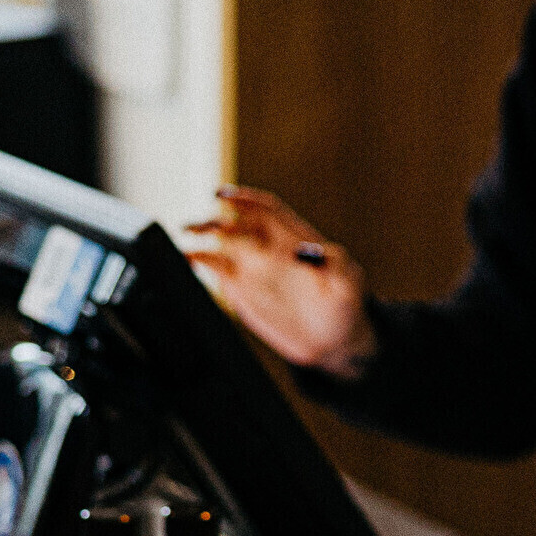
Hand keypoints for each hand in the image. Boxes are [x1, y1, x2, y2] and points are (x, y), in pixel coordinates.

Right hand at [182, 187, 376, 378]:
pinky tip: (186, 260)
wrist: (332, 338)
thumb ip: (334, 265)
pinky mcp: (240, 288)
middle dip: (215, 220)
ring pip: (220, 242)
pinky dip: (198, 261)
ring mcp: (251, 267)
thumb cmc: (345, 304)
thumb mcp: (349, 284)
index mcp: (292, 237)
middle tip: (197, 227)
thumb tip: (309, 251)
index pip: (264, 209)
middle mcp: (267, 247)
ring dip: (201, 236)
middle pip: (236, 223)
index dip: (244, 199)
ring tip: (185, 238)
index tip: (224, 197)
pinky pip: (216, 268)